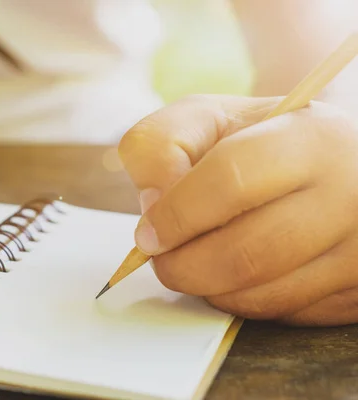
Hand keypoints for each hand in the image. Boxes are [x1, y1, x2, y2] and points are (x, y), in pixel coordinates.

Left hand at [118, 94, 357, 325]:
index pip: (229, 183)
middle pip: (245, 255)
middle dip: (183, 267)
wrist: (333, 165)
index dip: (175, 215)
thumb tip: (152, 206)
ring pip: (261, 296)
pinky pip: (281, 315)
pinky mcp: (357, 293)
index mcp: (310, 139)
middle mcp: (349, 196)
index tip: (147, 235)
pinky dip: (243, 300)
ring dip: (209, 288)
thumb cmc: (261, 142)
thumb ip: (163, 145)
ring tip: (197, 261)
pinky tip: (238, 272)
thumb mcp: (209, 119)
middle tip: (163, 259)